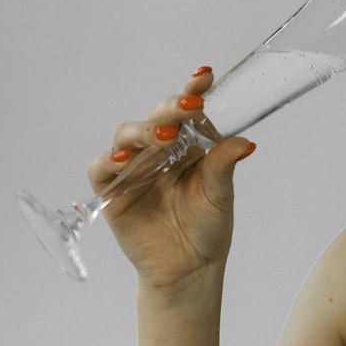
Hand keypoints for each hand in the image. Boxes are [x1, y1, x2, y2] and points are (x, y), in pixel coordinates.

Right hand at [87, 67, 255, 289]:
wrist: (190, 269)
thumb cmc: (207, 228)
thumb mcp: (219, 194)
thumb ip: (224, 165)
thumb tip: (244, 141)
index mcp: (187, 145)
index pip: (186, 111)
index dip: (192, 90)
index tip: (205, 76)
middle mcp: (158, 151)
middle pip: (155, 117)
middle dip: (170, 108)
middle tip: (188, 108)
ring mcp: (133, 169)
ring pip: (127, 136)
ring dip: (145, 131)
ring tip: (166, 136)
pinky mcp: (113, 192)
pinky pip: (101, 170)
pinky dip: (108, 160)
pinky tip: (124, 159)